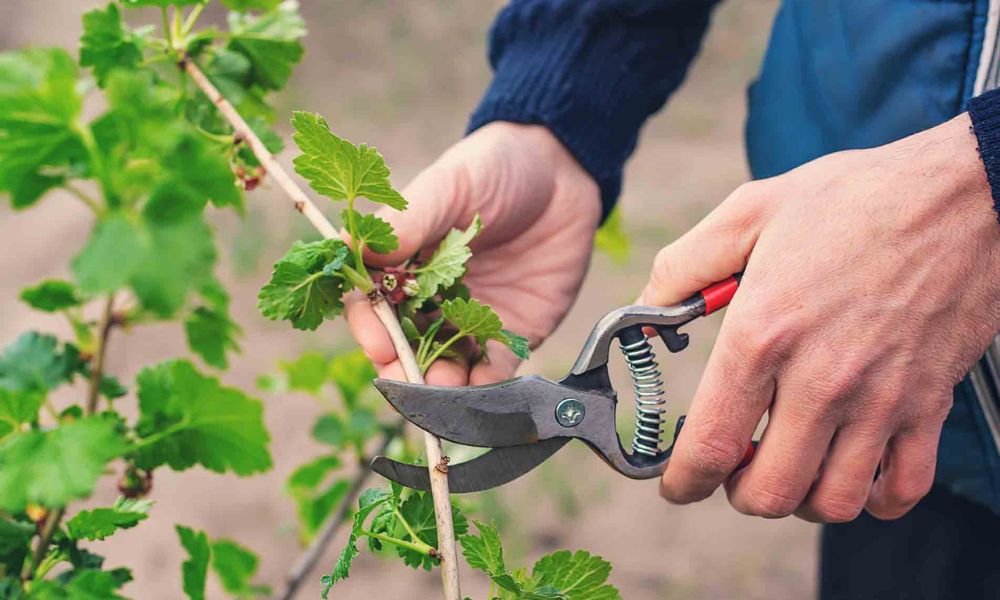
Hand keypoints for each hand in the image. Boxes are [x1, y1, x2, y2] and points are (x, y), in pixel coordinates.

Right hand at [345, 122, 600, 385]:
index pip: (373, 306)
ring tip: (443, 392)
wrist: (564, 174)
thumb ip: (408, 220)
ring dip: (440, 387)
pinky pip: (493, 370)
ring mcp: (471, 319)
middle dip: (401, 369)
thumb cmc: (495, 169)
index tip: (378, 341)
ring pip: (445, 366)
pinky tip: (481, 393)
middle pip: (404, 346)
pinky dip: (485, 388)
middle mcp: (432, 298)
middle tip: (405, 382)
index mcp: (404, 264)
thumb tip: (354, 249)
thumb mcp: (448, 185)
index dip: (371, 327)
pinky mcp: (512, 333)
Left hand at [643, 113, 999, 520]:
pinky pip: (902, 489)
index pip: (711, 445)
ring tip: (789, 464)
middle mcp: (821, 380)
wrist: (960, 193)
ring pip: (833, 502)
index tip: (677, 484)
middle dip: (738, 491)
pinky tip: (852, 468)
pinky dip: (873, 498)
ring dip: (800, 498)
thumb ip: (683, 267)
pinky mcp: (929, 404)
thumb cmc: (851, 199)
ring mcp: (881, 399)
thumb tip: (644, 312)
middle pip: (768, 492)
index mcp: (763, 335)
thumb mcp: (748, 213)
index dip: (683, 481)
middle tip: (734, 464)